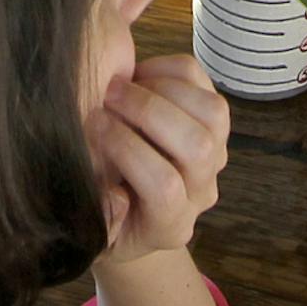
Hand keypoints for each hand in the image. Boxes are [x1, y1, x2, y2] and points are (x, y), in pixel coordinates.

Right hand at [91, 53, 230, 266]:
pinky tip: (139, 75)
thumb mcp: (93, 235)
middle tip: (108, 95)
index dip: (127, 149)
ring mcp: (214, 156)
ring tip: (125, 85)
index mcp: (169, 225)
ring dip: (166, 88)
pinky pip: (207, 85)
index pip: (164, 187)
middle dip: (148, 110)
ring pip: (212, 112)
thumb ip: (102, 220)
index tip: (92, 125)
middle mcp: (200, 190)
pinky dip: (173, 70)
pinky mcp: (213, 124)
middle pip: (197, 146)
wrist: (135, 220)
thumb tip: (116, 193)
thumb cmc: (108, 225)